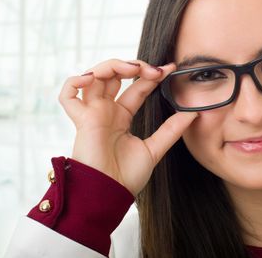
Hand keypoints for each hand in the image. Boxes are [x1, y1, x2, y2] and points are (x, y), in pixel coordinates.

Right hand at [58, 59, 197, 195]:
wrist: (110, 194)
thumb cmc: (127, 177)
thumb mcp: (155, 148)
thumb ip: (172, 129)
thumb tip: (194, 113)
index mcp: (121, 116)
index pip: (136, 87)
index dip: (151, 75)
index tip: (170, 69)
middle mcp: (106, 111)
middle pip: (113, 76)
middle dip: (132, 66)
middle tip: (152, 70)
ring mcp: (92, 114)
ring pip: (93, 77)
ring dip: (111, 66)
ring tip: (131, 69)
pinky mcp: (81, 120)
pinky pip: (67, 95)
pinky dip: (76, 81)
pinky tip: (94, 78)